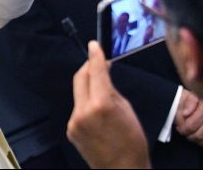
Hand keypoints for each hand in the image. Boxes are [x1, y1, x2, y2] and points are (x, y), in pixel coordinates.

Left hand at [67, 41, 150, 168]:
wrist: (122, 169)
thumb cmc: (132, 141)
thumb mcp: (127, 109)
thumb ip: (111, 89)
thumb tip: (103, 73)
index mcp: (101, 104)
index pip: (95, 71)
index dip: (95, 55)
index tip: (94, 45)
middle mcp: (83, 111)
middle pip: (80, 78)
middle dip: (88, 67)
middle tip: (97, 62)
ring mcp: (74, 121)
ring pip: (78, 93)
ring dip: (88, 87)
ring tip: (102, 92)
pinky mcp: (71, 129)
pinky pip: (77, 108)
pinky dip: (86, 103)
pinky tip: (97, 111)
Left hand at [174, 89, 202, 151]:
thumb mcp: (196, 92)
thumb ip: (189, 103)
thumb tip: (185, 114)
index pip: (191, 125)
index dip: (183, 130)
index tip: (180, 129)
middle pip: (200, 134)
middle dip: (190, 137)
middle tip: (186, 135)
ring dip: (201, 143)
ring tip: (195, 139)